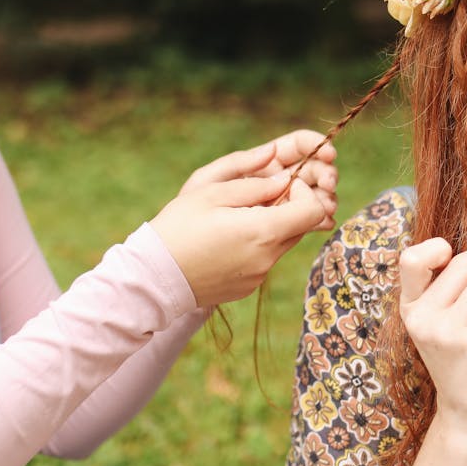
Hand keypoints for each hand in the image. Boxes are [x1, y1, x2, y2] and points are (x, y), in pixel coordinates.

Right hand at [153, 135, 335, 306]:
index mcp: (263, 231)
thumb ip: (255, 184)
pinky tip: (226, 241)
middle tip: (255, 197)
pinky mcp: (248, 288)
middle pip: (302, 227)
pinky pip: (265, 260)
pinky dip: (256, 246)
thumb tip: (285, 177)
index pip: (313, 210)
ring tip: (236, 218)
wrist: (153, 277)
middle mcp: (268, 258)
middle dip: (287, 207)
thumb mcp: (211, 192)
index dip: (302, 191)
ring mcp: (259, 276)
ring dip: (271, 226)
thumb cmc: (178, 228)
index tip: (278, 184)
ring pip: (283, 243)